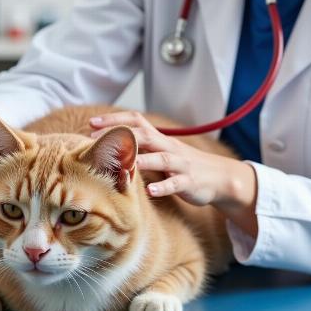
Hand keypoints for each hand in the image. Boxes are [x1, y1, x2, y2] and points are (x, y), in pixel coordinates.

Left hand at [90, 111, 251, 208]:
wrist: (219, 177)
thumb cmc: (183, 165)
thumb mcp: (161, 152)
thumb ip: (141, 148)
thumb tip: (111, 146)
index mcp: (160, 140)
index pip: (136, 121)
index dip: (115, 120)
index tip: (92, 122)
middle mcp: (169, 148)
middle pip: (146, 135)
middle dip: (122, 135)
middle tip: (97, 139)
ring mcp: (181, 165)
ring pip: (162, 158)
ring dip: (143, 159)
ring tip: (123, 162)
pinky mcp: (190, 182)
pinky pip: (177, 183)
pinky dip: (164, 187)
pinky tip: (151, 191)